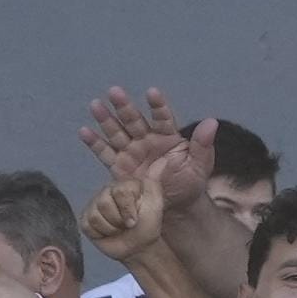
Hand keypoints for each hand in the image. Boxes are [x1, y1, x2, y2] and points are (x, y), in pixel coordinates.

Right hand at [78, 87, 214, 208]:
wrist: (175, 206)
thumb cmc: (189, 182)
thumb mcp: (200, 166)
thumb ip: (203, 145)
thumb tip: (212, 122)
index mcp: (167, 136)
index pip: (161, 117)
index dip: (158, 106)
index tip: (152, 93)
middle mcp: (146, 139)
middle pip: (134, 120)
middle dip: (125, 106)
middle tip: (114, 91)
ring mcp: (131, 151)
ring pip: (117, 132)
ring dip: (106, 119)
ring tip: (96, 105)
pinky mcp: (119, 166)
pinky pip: (105, 153)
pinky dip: (94, 143)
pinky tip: (84, 131)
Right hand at [81, 158, 168, 261]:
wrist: (139, 246)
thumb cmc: (148, 224)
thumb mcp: (156, 202)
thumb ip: (154, 181)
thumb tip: (164, 160)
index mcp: (123, 185)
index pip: (120, 192)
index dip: (128, 210)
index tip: (136, 220)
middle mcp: (107, 191)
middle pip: (105, 203)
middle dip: (120, 220)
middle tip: (128, 225)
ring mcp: (95, 204)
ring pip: (96, 216)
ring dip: (112, 228)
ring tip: (119, 229)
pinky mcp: (86, 218)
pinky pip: (88, 225)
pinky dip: (101, 233)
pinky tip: (108, 233)